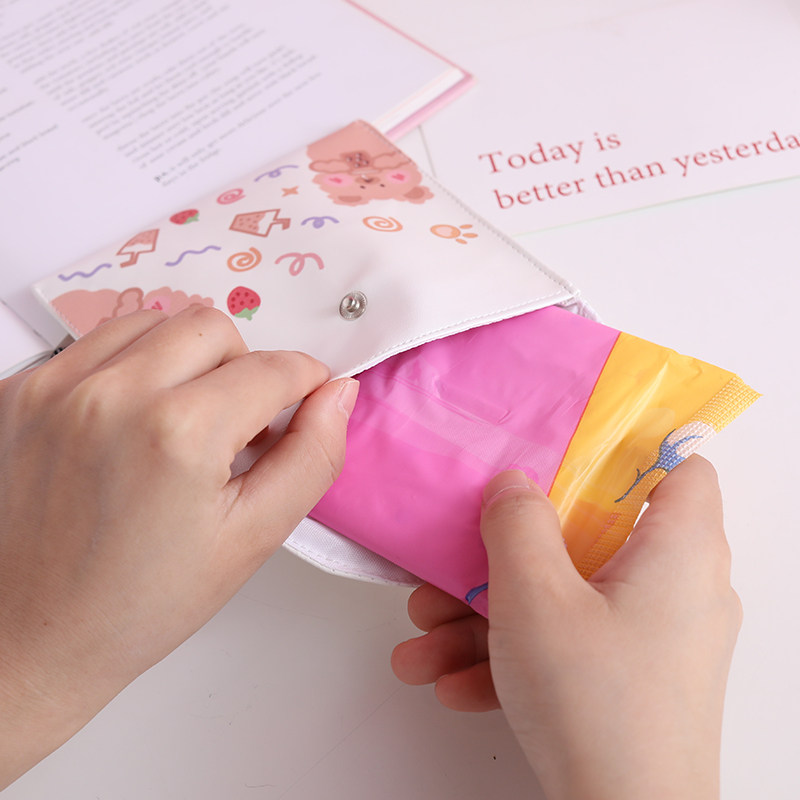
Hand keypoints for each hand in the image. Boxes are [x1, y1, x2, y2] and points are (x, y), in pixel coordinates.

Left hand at [0, 307, 357, 788]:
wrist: (30, 636)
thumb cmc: (142, 602)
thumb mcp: (252, 539)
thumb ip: (311, 458)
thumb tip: (338, 395)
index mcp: (181, 432)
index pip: (273, 368)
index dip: (305, 383)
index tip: (305, 403)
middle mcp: (113, 393)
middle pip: (214, 329)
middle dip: (244, 367)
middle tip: (239, 424)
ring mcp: (56, 385)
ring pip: (155, 324)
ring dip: (186, 359)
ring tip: (184, 420)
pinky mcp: (21, 388)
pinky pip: (98, 343)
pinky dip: (132, 366)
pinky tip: (134, 419)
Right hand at [392, 457, 740, 799]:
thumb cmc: (596, 706)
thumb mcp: (536, 595)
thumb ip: (518, 523)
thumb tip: (513, 485)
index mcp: (677, 551)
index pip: (680, 468)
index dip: (626, 450)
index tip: (560, 451)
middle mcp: (674, 591)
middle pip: (589, 538)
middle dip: (507, 553)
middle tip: (455, 562)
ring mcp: (650, 641)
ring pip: (562, 599)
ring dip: (487, 615)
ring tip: (424, 639)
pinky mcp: (626, 682)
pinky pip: (563, 648)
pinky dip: (510, 657)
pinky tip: (449, 680)